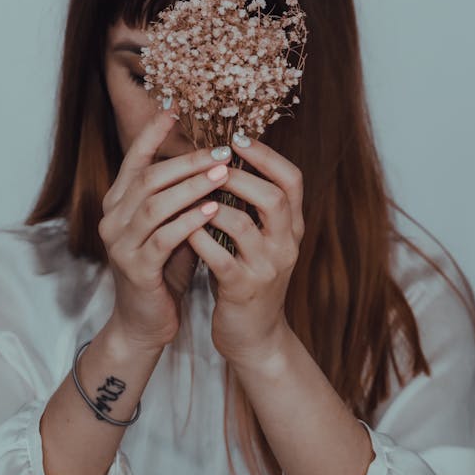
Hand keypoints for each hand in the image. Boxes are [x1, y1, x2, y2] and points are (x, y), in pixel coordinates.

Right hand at [98, 111, 236, 349]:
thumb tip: (214, 159)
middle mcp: (112, 218)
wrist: (144, 321)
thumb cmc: (164, 269)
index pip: (134, 159)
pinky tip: (214, 210)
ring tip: (223, 174)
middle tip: (221, 151)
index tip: (178, 108)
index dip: (153, 132)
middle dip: (186, 162)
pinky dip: (189, 221)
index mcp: (118, 202)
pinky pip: (163, 237)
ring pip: (155, 204)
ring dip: (192, 187)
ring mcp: (120, 243)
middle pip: (148, 178)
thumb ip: (182, 196)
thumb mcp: (171, 225)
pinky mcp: (135, 268)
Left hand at [186, 133, 304, 362]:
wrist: (254, 337)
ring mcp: (267, 269)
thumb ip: (251, 207)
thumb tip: (225, 161)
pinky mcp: (243, 290)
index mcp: (291, 228)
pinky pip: (220, 258)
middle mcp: (286, 245)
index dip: (267, 155)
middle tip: (211, 161)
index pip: (292, 180)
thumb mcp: (260, 241)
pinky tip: (182, 229)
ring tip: (191, 193)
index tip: (238, 137)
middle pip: (275, 197)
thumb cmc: (248, 279)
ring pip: (244, 225)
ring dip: (214, 204)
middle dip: (240, 175)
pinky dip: (199, 239)